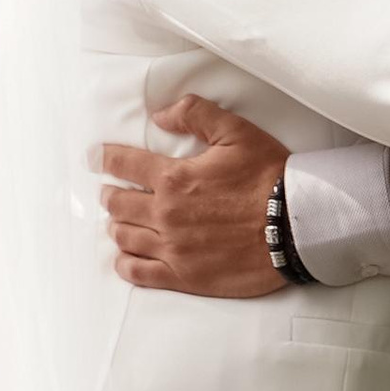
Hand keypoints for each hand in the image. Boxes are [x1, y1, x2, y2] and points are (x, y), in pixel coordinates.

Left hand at [99, 95, 292, 297]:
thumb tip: (160, 115)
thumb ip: (195, 114)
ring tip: (119, 222)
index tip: (94, 158)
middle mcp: (165, 213)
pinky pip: (139, 273)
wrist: (295, 226)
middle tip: (110, 192)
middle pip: (118, 204)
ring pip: (124, 237)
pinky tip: (124, 258)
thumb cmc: (269, 178)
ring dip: (117, 226)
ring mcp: (172, 247)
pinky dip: (125, 264)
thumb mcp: (236, 132)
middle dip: (111, 194)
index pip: (124, 164)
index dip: (105, 158)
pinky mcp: (184, 275)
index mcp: (174, 178)